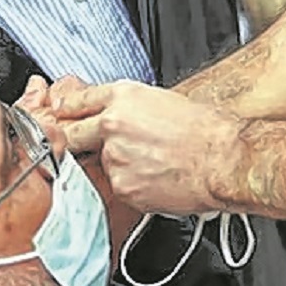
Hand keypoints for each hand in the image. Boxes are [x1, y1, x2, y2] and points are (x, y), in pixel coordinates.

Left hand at [52, 80, 238, 215]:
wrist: (223, 159)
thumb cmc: (205, 130)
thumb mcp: (162, 101)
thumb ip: (128, 108)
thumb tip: (112, 115)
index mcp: (123, 97)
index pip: (76, 101)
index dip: (67, 110)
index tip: (61, 114)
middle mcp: (113, 125)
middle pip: (70, 133)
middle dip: (73, 140)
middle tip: (86, 144)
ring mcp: (115, 159)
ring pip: (100, 163)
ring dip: (114, 164)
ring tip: (149, 162)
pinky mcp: (123, 188)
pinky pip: (117, 185)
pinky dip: (131, 184)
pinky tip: (155, 177)